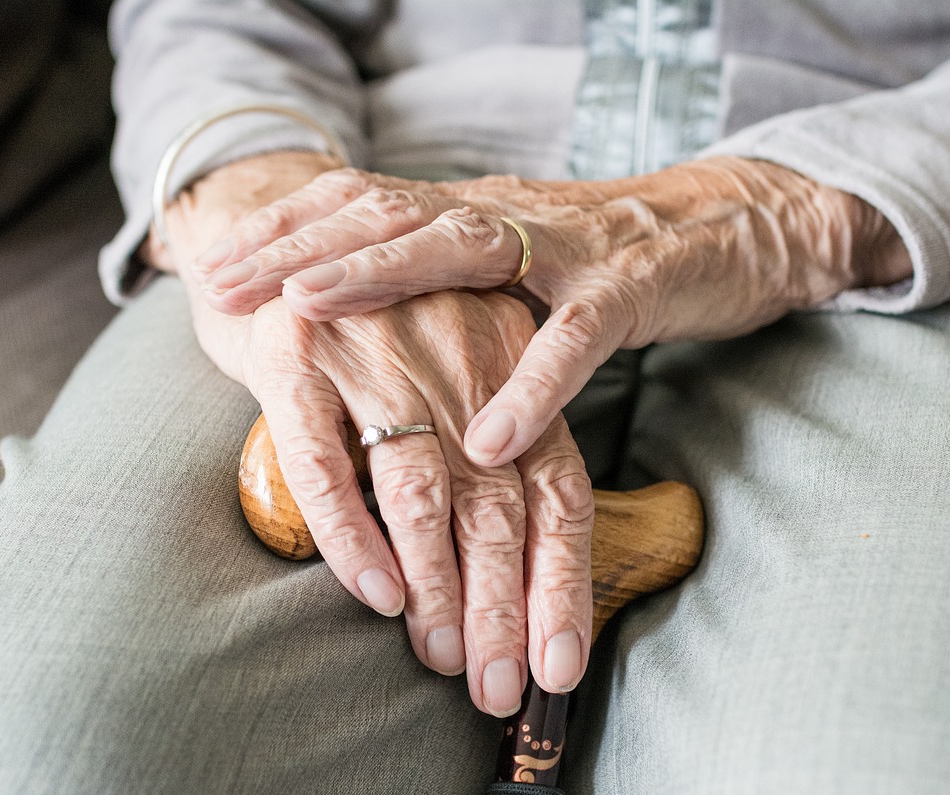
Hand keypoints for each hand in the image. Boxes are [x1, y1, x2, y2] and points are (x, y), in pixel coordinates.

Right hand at [159, 154, 594, 716]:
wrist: (268, 232)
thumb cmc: (372, 331)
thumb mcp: (448, 378)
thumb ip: (483, 459)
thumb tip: (508, 584)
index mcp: (509, 366)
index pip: (558, 490)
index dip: (561, 585)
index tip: (557, 669)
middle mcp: (456, 355)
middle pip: (498, 504)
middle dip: (502, 609)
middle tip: (495, 688)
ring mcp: (377, 351)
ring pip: (422, 490)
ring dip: (438, 586)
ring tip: (442, 658)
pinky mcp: (296, 354)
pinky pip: (326, 461)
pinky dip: (352, 535)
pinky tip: (375, 593)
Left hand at [192, 157, 910, 466]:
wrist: (735, 224)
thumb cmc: (610, 259)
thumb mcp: (514, 264)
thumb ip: (448, 281)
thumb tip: (363, 314)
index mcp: (473, 212)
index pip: (363, 202)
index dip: (286, 229)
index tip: (215, 262)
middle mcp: (508, 216)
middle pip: (388, 211)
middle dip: (298, 245)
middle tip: (225, 283)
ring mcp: (569, 246)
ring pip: (465, 248)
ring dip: (380, 275)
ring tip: (308, 309)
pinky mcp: (632, 287)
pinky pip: (578, 338)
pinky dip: (531, 387)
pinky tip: (487, 437)